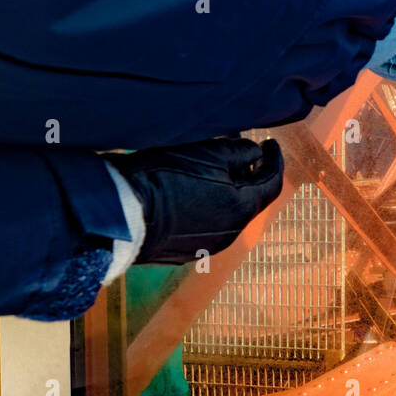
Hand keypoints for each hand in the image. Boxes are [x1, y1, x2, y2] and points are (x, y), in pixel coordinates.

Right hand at [106, 137, 284, 264]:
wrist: (120, 216)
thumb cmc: (165, 178)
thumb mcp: (208, 153)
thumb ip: (239, 152)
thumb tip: (255, 153)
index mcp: (243, 208)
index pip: (273, 182)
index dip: (275, 159)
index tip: (269, 143)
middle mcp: (231, 232)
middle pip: (250, 198)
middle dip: (249, 174)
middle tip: (239, 152)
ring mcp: (207, 246)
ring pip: (228, 212)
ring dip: (227, 191)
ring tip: (211, 169)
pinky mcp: (184, 252)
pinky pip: (206, 225)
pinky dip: (208, 206)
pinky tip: (189, 192)